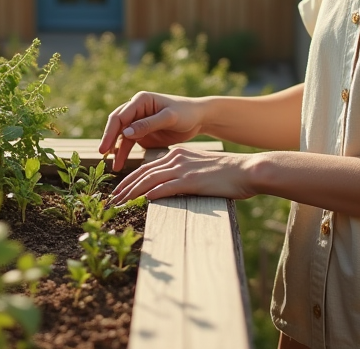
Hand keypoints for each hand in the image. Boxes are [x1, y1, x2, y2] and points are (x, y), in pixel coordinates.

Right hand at [97, 91, 206, 170]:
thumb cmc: (185, 113)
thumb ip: (148, 124)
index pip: (120, 116)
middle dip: (109, 140)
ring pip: (121, 136)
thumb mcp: (169, 117)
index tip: (105, 147)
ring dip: (116, 149)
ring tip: (113, 166)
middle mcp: (136, 109)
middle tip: (102, 154)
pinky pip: (128, 143)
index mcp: (140, 100)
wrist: (198, 119)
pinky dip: (123, 153)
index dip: (110, 131)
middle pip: (116, 125)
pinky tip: (119, 164)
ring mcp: (137, 122)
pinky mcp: (141, 133)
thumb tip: (125, 132)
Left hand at [108, 145, 258, 204]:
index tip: (119, 191)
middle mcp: (176, 159)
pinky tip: (142, 201)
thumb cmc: (228, 174)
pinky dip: (152, 194)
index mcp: (178, 155)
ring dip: (131, 193)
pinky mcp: (191, 181)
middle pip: (142, 173)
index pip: (147, 168)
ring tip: (119, 204)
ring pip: (149, 180)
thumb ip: (184, 175)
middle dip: (124, 187)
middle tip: (111, 200)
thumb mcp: (201, 169)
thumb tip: (170, 188)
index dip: (130, 180)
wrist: (248, 170)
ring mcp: (183, 169)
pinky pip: (166, 188)